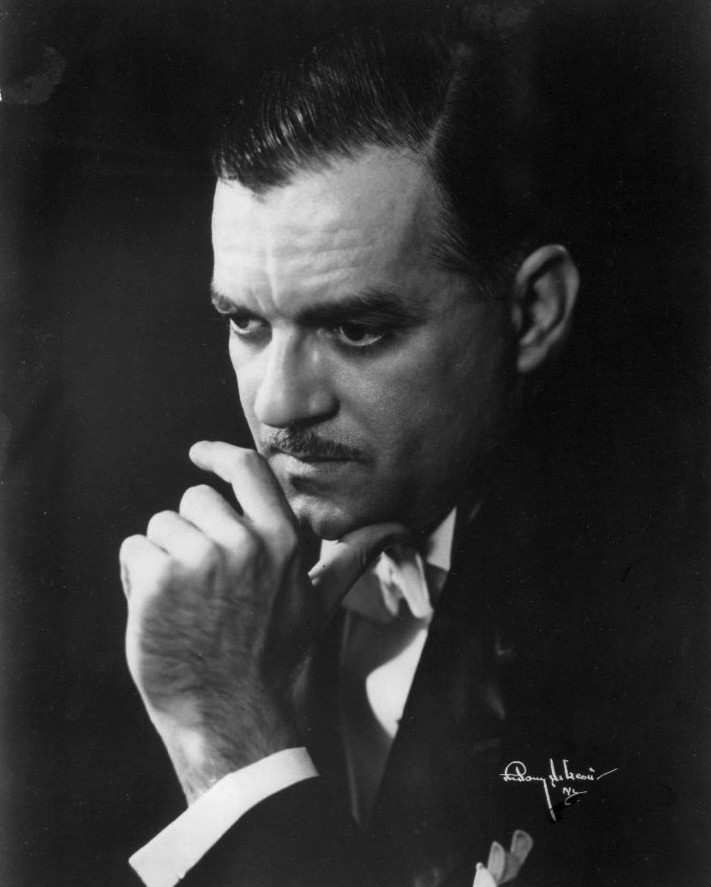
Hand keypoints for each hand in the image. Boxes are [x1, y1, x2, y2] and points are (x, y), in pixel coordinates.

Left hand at [119, 440, 407, 802]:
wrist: (228, 712)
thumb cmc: (272, 656)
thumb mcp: (318, 603)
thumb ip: (351, 558)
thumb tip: (396, 529)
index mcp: (280, 540)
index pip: (247, 469)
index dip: (218, 455)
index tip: (198, 454)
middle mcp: (243, 543)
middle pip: (195, 499)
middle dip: (193, 533)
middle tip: (206, 583)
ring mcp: (199, 560)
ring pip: (162, 525)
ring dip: (165, 557)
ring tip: (185, 600)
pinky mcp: (157, 580)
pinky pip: (135, 550)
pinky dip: (138, 576)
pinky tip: (161, 609)